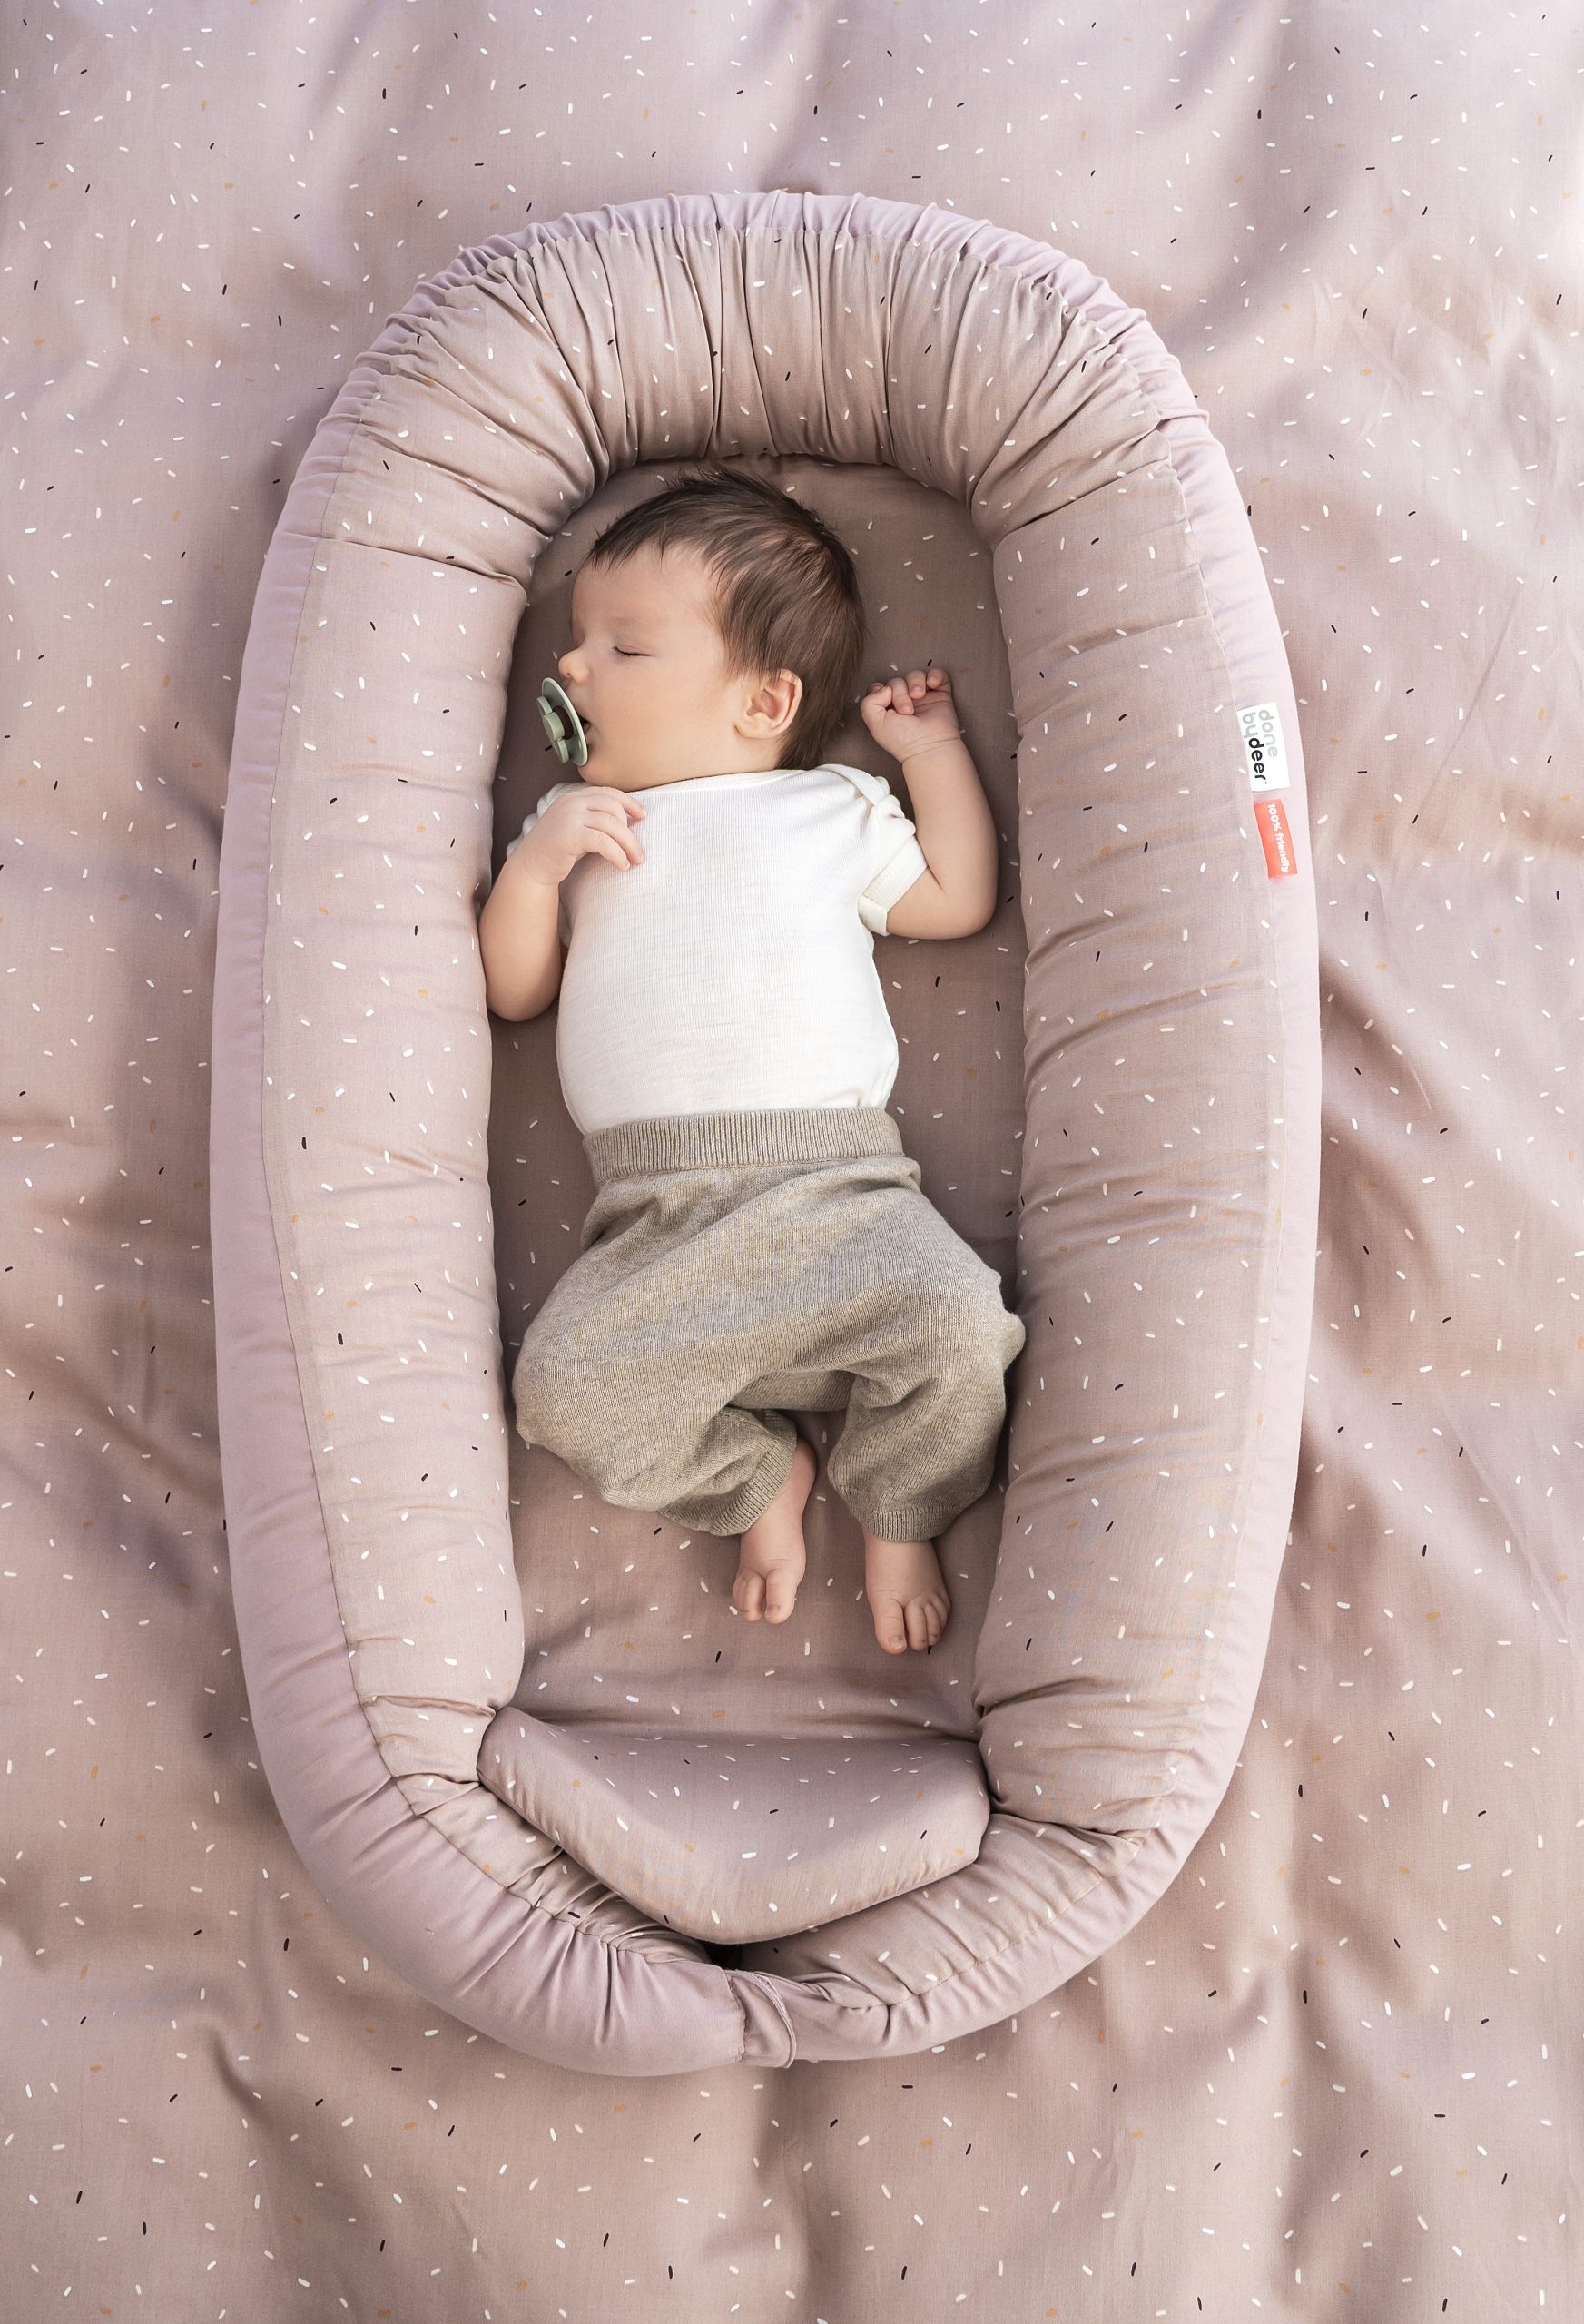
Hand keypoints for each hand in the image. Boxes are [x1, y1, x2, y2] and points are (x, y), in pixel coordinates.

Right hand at [514, 784, 646, 888]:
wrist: (531, 866)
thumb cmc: (557, 850)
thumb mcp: (576, 827)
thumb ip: (594, 819)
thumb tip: (628, 823)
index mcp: (574, 797)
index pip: (608, 793)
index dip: (629, 803)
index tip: (643, 816)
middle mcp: (572, 803)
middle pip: (613, 808)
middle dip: (630, 831)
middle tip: (639, 852)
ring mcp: (570, 817)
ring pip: (611, 825)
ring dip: (628, 844)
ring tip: (634, 860)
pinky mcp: (569, 835)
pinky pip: (603, 841)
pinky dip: (617, 854)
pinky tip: (621, 865)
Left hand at [860, 666, 962, 765]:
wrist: (929, 746)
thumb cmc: (904, 741)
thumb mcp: (875, 724)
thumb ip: (868, 702)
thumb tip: (884, 688)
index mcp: (888, 709)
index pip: (880, 688)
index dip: (882, 691)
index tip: (887, 703)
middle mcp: (904, 702)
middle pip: (896, 681)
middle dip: (900, 693)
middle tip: (906, 711)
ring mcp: (923, 698)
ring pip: (915, 675)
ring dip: (915, 682)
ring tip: (919, 696)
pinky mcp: (940, 694)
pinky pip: (937, 675)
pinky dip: (934, 675)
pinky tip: (932, 684)